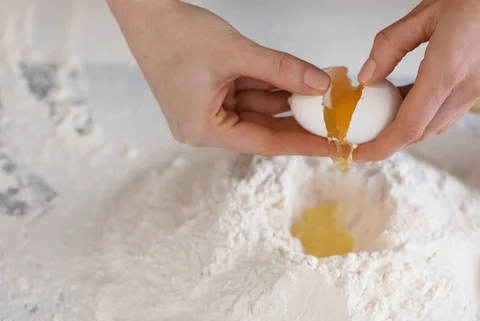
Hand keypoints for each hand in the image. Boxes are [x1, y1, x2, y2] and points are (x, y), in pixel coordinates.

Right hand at [107, 0, 330, 155]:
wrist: (144, 9)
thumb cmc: (176, 33)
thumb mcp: (237, 54)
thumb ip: (282, 70)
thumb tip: (320, 84)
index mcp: (202, 129)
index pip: (263, 143)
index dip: (301, 143)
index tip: (330, 146)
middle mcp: (203, 127)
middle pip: (261, 128)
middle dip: (296, 120)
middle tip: (332, 123)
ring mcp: (206, 110)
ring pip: (256, 109)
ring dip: (286, 100)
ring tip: (320, 97)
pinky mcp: (208, 94)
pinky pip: (247, 95)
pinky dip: (270, 87)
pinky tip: (296, 82)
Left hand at [354, 0, 479, 160]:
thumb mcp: (425, 13)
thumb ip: (391, 46)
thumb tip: (368, 76)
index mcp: (449, 70)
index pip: (410, 125)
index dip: (382, 145)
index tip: (361, 153)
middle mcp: (467, 87)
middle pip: (422, 132)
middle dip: (390, 141)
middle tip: (364, 137)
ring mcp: (479, 89)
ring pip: (437, 125)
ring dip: (409, 129)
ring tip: (383, 117)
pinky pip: (450, 112)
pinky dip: (426, 115)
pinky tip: (410, 100)